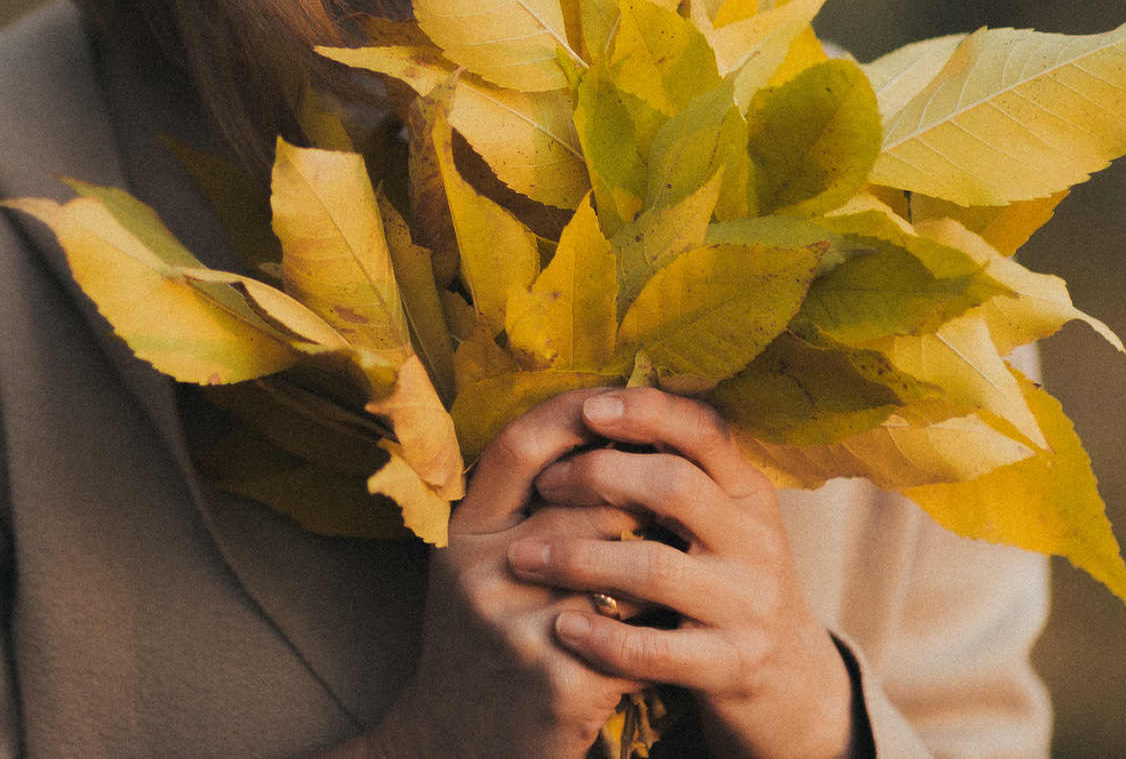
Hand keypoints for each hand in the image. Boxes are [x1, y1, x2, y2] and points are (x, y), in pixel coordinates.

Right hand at [356, 392, 652, 758]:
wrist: (452, 745)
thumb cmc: (479, 642)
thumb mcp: (474, 566)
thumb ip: (518, 508)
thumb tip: (600, 435)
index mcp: (462, 536)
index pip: (519, 448)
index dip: (574, 414)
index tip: (621, 402)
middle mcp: (480, 574)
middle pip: (588, 505)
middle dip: (639, 506)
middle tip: (672, 511)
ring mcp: (517, 628)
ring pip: (622, 567)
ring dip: (655, 573)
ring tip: (673, 576)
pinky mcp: (559, 682)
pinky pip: (636, 636)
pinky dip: (656, 638)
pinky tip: (662, 641)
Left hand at [512, 389, 854, 758]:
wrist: (789, 681)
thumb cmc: (728, 583)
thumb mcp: (723, 522)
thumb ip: (678, 474)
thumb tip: (594, 407)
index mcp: (750, 495)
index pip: (705, 431)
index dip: (647, 411)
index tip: (587, 409)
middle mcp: (756, 543)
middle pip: (675, 487)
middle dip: (599, 476)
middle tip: (543, 484)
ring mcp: (746, 606)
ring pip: (655, 568)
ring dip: (579, 558)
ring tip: (522, 558)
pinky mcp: (730, 666)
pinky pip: (656, 650)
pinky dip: (603, 636)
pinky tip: (562, 626)